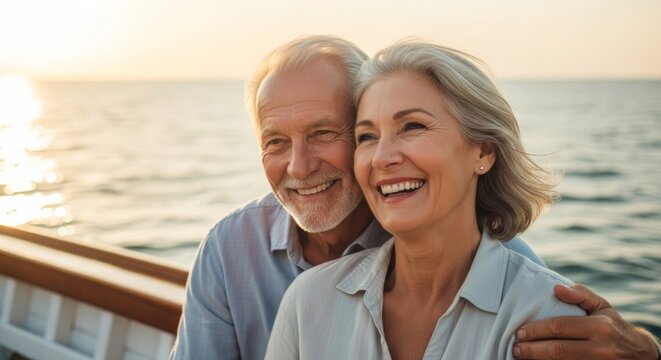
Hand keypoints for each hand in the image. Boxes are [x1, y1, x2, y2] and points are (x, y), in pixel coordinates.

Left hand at [512, 284, 659, 358]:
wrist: (641, 355)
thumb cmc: (614, 326)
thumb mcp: (603, 307)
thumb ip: (580, 295)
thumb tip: (556, 288)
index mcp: (599, 326)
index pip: (560, 327)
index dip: (537, 330)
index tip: (520, 331)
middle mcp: (600, 347)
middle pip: (558, 350)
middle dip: (532, 349)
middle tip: (516, 348)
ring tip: (521, 358)